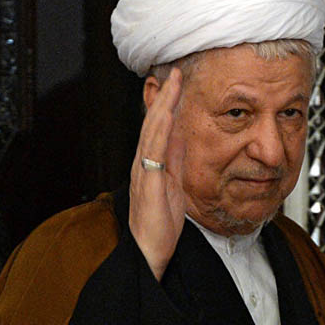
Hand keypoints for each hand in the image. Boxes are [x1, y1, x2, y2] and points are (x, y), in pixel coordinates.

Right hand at [128, 68, 185, 280]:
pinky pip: (153, 152)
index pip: (158, 127)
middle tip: (175, 73)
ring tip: (172, 85)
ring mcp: (144, 171)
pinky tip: (166, 115)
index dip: (167, 104)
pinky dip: (159, 131)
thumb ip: (174, 160)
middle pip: (153, 123)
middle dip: (164, 97)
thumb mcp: (173, 183)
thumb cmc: (160, 222)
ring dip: (162, 106)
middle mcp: (143, 163)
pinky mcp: (148, 183)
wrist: (150, 251)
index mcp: (151, 163)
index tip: (177, 83)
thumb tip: (181, 136)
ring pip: (151, 131)